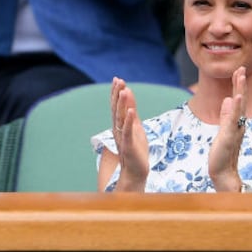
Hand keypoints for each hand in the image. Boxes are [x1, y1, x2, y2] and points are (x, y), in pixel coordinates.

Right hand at [110, 77, 149, 191]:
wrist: (135, 172)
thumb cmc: (136, 149)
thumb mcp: (135, 127)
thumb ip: (131, 111)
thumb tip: (128, 94)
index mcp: (119, 125)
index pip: (116, 106)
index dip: (116, 93)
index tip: (117, 79)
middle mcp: (118, 129)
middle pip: (116, 109)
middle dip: (117, 95)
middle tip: (118, 81)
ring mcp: (123, 137)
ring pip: (121, 118)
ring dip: (122, 104)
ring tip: (124, 90)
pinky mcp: (129, 145)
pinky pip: (128, 131)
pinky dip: (129, 121)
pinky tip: (131, 111)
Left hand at [209, 66, 247, 191]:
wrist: (224, 172)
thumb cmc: (223, 153)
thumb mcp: (223, 130)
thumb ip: (226, 116)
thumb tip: (229, 99)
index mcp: (236, 122)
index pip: (238, 100)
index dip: (239, 85)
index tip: (239, 71)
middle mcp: (239, 124)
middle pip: (241, 100)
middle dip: (241, 83)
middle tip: (242, 67)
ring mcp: (235, 130)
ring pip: (239, 107)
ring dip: (240, 90)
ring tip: (240, 76)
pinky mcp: (229, 137)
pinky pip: (233, 120)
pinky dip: (235, 108)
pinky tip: (235, 97)